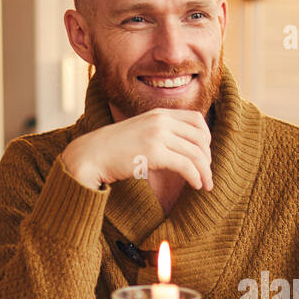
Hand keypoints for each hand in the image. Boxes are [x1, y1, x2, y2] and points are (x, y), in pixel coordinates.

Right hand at [59, 107, 212, 191]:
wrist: (91, 155)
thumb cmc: (114, 149)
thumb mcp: (141, 131)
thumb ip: (160, 133)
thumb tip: (181, 147)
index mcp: (159, 114)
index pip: (197, 120)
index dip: (206, 138)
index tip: (204, 155)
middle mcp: (161, 120)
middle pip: (200, 136)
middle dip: (208, 157)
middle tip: (207, 173)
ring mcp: (157, 135)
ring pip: (196, 152)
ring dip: (205, 171)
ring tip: (206, 185)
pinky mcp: (154, 152)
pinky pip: (186, 165)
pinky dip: (195, 176)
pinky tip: (196, 185)